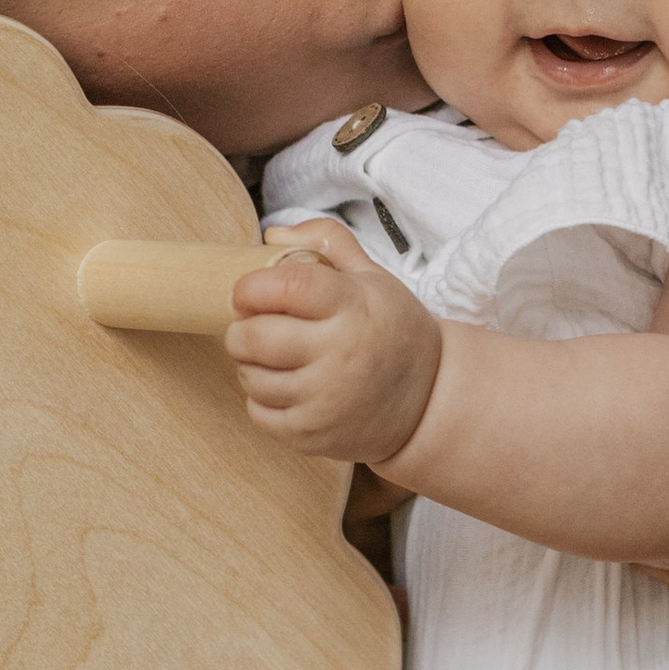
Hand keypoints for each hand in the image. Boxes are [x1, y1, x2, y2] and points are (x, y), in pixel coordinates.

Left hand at [227, 221, 442, 463]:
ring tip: (267, 357)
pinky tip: (280, 386)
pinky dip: (259, 399)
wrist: (428, 401)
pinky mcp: (314, 435)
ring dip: (248, 364)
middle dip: (239, 329)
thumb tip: (273, 234)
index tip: (246, 292)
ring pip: (252, 378)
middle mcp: (340, 355)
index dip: (251, 287)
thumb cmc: (394, 332)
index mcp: (353, 308)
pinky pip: (259, 414)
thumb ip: (327, 243)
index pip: (286, 288)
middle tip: (248, 326)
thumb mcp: (373, 278)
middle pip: (256, 337)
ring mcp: (326, 400)